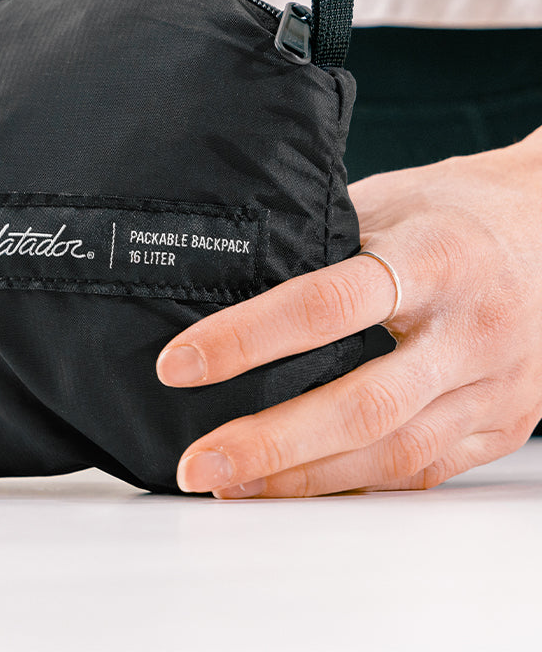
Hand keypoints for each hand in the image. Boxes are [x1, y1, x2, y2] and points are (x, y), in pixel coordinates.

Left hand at [155, 135, 541, 497]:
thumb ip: (321, 244)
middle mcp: (473, 328)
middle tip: (198, 461)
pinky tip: (299, 487)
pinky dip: (355, 483)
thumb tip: (227, 283)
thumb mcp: (388, 200)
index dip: (247, 338)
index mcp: (435, 257)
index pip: (328, 305)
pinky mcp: (505, 424)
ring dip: (304, 478)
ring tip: (231, 483)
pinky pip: (424, 469)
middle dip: (271, 442)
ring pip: (393, 452)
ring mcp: (497, 385)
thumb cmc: (458, 206)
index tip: (181, 364)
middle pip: (363, 403)